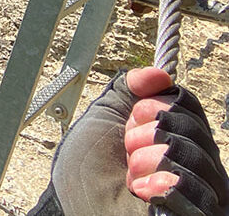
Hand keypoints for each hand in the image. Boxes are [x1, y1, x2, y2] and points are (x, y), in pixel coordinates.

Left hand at [36, 69, 227, 215]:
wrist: (76, 208)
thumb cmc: (87, 170)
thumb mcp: (104, 116)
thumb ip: (129, 89)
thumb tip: (158, 74)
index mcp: (174, 133)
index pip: (186, 103)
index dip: (156, 105)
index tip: (132, 119)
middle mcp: (193, 159)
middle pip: (194, 127)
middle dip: (149, 132)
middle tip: (127, 149)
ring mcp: (200, 189)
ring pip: (196, 156)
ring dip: (151, 160)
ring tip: (130, 174)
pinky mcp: (199, 213)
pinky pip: (199, 191)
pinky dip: (164, 185)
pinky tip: (142, 190)